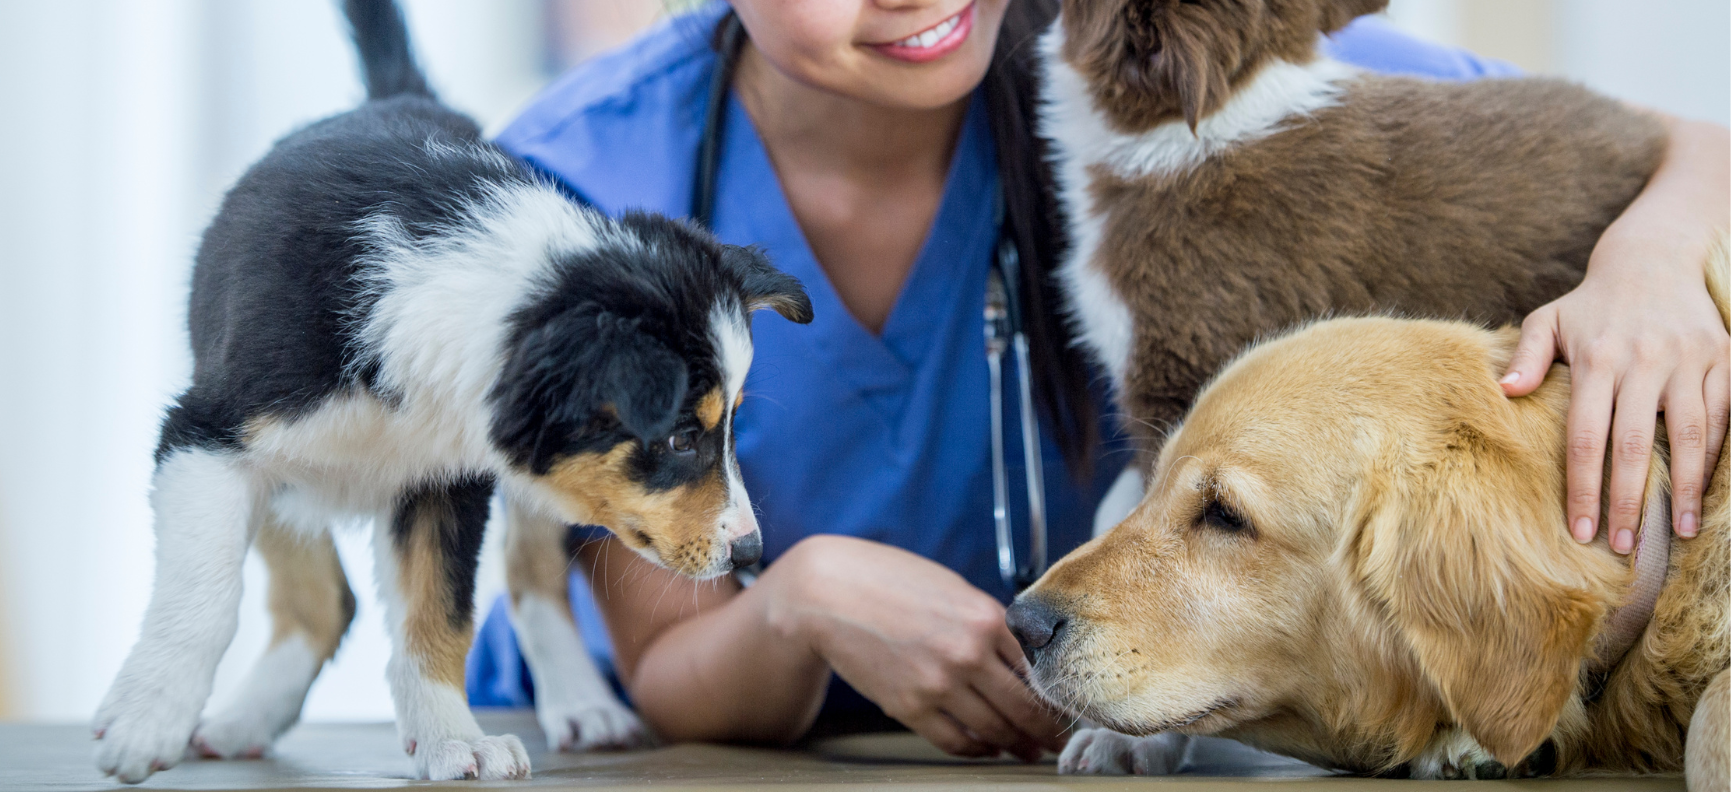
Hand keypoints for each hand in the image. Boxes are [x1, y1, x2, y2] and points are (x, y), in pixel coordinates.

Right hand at [765, 535, 1068, 759]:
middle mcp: (968, 654)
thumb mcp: (952, 590)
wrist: (828, 594)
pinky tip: (986, 747)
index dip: (1059, 694)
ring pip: (995, 731)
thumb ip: (989, 622)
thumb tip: (1024, 658)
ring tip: (1029, 751)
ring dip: (1018, 746)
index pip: (1039, 669)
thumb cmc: (890, 582)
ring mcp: (938, 685)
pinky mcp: (910, 707)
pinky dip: (977, 750)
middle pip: (1025, 708)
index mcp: (986, 618)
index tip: (1069, 708)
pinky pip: (956, 741)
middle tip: (1061, 743)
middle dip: (1049, 732)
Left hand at [1502, 116, 1729, 551]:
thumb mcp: (1550, 320)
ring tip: (1680, 532)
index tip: (1581, 531)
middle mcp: (1644, 360)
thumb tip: (1505, 392)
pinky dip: (1715, 455)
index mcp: (1596, 359)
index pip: (1585, 436)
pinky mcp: (1723, 357)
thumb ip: (1527, 357)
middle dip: (1628, 499)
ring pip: (1689, 435)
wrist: (1653, 258)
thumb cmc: (1591, 303)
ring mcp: (1689, 359)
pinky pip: (1722, 415)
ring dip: (1686, 488)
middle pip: (1635, 444)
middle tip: (1622, 545)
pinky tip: (1705, 491)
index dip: (1584, 487)